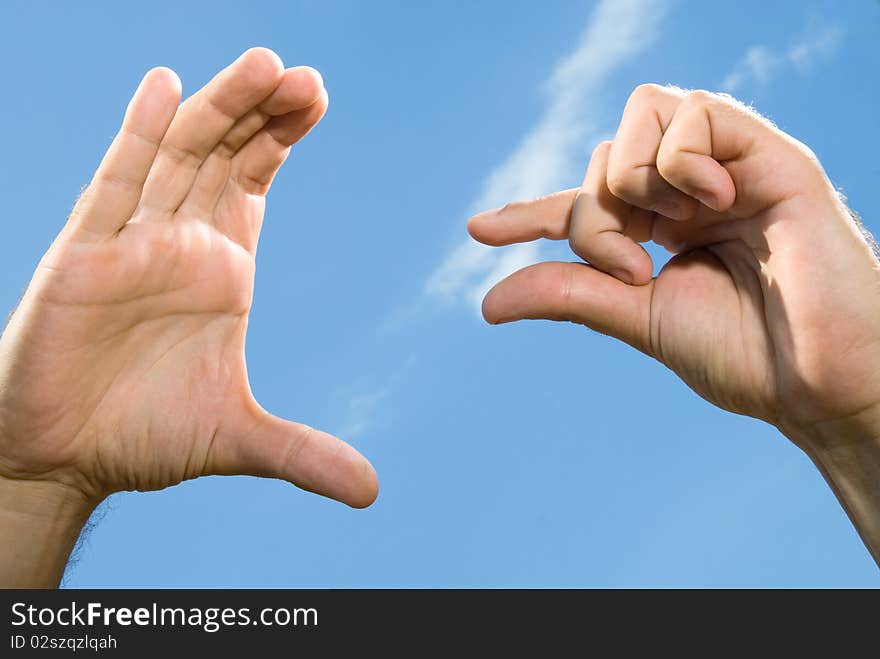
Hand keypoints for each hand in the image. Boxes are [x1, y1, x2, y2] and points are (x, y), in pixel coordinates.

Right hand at [0, 48, 376, 584]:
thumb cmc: (142, 435)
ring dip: (219, 108)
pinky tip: (164, 88)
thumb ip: (302, 454)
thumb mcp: (237, 439)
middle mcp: (181, 243)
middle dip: (264, 111)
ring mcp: (134, 243)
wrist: (65, 459)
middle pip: (226, 154)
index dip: (283, 137)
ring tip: (265, 64)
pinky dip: (138, 136)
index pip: (255, 178)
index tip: (318, 98)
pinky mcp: (85, 258)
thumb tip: (371, 491)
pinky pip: (115, 186)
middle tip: (306, 75)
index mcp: (222, 266)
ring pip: (179, 156)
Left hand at [469, 85, 879, 562]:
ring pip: (642, 114)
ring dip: (632, 179)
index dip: (531, 214)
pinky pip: (695, 112)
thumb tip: (486, 301)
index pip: (586, 204)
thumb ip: (570, 295)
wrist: (819, 381)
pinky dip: (679, 159)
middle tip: (631, 269)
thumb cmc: (745, 354)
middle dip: (594, 213)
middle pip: (605, 156)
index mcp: (665, 230)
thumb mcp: (639, 319)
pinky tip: (712, 203)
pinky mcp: (769, 153)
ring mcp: (729, 167)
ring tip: (670, 234)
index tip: (480, 232)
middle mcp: (692, 192)